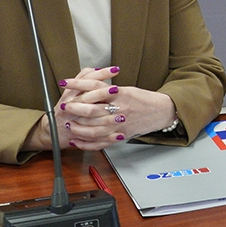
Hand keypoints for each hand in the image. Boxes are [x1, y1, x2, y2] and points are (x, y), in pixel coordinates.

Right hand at [25, 65, 112, 151]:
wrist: (53, 129)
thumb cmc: (66, 107)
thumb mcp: (71, 90)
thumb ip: (84, 78)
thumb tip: (98, 68)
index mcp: (70, 95)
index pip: (86, 81)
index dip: (101, 74)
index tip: (115, 70)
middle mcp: (71, 107)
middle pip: (87, 99)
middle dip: (103, 94)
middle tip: (117, 91)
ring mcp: (74, 123)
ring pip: (91, 121)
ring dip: (108, 119)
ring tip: (122, 116)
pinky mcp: (79, 137)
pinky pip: (94, 140)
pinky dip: (108, 138)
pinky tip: (119, 135)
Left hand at [56, 67, 175, 149]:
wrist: (161, 111)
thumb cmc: (144, 100)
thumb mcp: (126, 89)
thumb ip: (108, 89)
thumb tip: (88, 86)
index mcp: (120, 94)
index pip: (94, 86)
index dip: (77, 84)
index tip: (65, 82)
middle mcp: (120, 109)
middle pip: (92, 109)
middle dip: (74, 108)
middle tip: (64, 106)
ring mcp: (120, 124)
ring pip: (94, 129)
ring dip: (78, 127)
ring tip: (69, 124)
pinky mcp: (121, 135)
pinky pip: (100, 142)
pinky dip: (86, 144)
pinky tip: (77, 141)